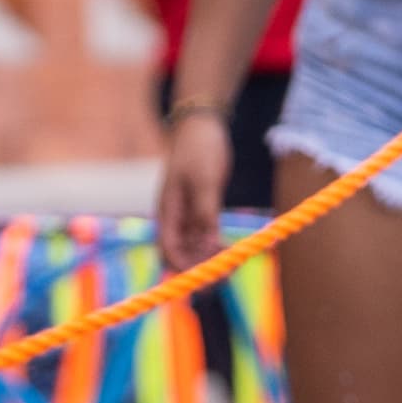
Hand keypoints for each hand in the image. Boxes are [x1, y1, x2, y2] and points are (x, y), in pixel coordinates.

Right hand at [156, 108, 229, 271]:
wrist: (200, 126)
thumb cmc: (198, 149)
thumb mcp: (205, 180)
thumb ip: (206, 213)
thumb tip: (209, 245)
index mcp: (167, 211)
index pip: (168, 251)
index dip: (185, 268)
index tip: (210, 276)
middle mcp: (173, 218)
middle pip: (180, 255)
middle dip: (200, 269)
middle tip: (227, 275)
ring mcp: (185, 215)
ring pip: (193, 249)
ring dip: (210, 260)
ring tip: (234, 264)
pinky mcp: (198, 209)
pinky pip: (203, 237)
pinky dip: (215, 246)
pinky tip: (232, 249)